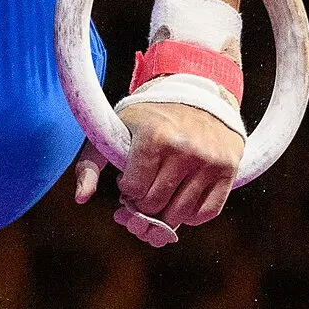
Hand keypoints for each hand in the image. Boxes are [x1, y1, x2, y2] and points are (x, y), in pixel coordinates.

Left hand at [73, 98, 244, 244]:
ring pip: (179, 215)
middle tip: (143, 192)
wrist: (199, 92)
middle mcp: (184, 149)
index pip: (132, 191)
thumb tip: (80, 199)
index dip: (126, 190)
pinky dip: (190, 216)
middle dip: (143, 205)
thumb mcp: (116, 130)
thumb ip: (90, 163)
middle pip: (154, 205)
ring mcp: (209, 161)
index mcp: (154, 137)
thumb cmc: (149, 117)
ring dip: (165, 214)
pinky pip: (206, 213)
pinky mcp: (228, 169)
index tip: (128, 178)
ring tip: (159, 197)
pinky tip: (180, 200)